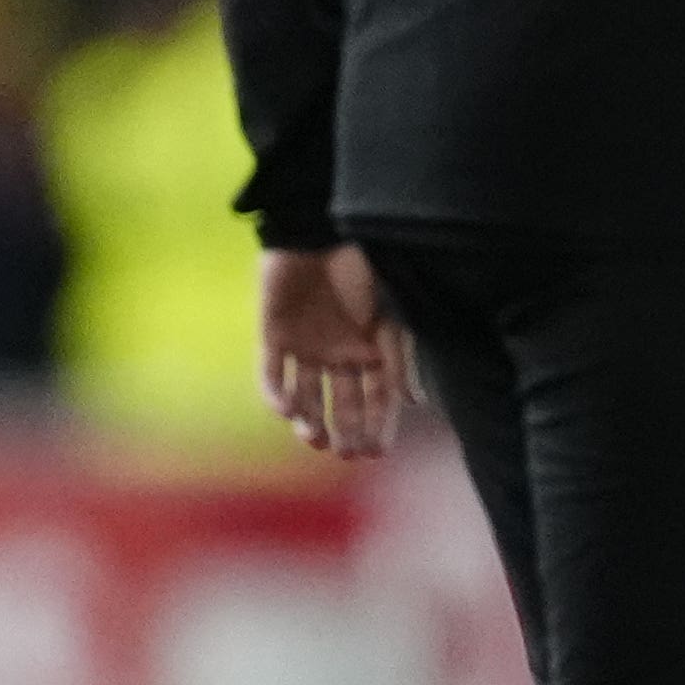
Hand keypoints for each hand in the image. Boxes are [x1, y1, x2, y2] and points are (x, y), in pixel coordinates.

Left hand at [257, 245, 413, 460]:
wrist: (319, 231)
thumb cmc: (363, 269)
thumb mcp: (390, 317)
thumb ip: (398, 360)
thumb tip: (413, 402)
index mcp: (369, 351)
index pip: (375, 400)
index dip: (377, 426)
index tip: (376, 452)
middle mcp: (337, 355)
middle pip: (341, 405)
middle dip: (345, 431)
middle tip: (347, 453)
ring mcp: (304, 347)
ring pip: (305, 397)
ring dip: (309, 421)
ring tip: (316, 438)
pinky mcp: (273, 335)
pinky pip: (271, 373)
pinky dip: (277, 395)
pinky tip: (288, 411)